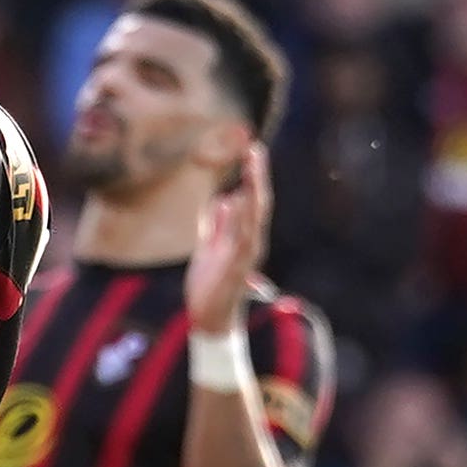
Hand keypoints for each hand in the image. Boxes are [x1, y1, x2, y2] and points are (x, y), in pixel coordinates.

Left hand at [186, 142, 272, 333]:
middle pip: (258, 203)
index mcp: (244, 235)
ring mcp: (246, 254)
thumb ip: (217, 225)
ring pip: (254, 218)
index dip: (254, 175)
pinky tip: (239, 201)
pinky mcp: (236, 268)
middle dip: (257, 177)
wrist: (208, 316)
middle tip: (255, 150)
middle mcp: (251, 241)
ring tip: (252, 168)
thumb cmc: (210, 282)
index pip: (252, 199)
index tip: (252, 150)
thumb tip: (225, 200)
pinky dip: (242, 221)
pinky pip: (242, 240)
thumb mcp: (209, 247)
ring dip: (253, 192)